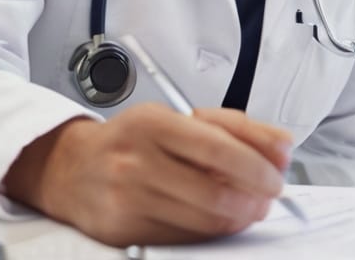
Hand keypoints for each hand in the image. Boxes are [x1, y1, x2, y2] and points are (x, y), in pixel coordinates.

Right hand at [3, 103, 292, 246]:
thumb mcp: (179, 118)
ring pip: (203, 218)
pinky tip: (220, 219)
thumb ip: (235, 128)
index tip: (278, 174)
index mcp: (153, 124)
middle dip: (254, 197)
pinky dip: (212, 230)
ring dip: (238, 216)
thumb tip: (283, 146)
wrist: (71, 169)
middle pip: (213, 189)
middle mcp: (136, 161)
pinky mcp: (124, 230)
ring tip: (249, 206)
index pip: (216, 147)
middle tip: (270, 195)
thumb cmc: (134, 140)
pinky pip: (184, 236)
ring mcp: (127, 199)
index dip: (255, 165)